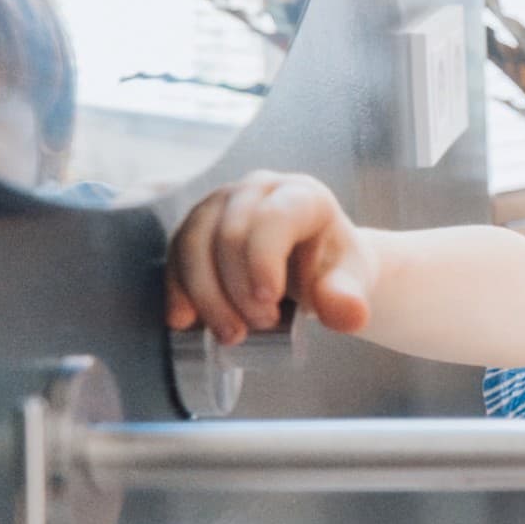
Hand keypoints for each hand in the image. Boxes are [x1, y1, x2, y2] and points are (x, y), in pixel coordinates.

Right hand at [165, 170, 374, 344]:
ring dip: (207, 296)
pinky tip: (185, 320)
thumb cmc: (332, 269)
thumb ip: (347, 297)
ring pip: (194, 244)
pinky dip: (178, 290)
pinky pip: (175, 256)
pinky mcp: (196, 226)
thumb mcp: (349, 283)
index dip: (263, 261)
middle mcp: (257, 190)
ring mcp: (220, 204)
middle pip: (229, 235)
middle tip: (258, 325)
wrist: (315, 269)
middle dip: (238, 289)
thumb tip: (350, 315)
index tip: (268, 303)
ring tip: (230, 333)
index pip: (274, 218)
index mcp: (302, 195)